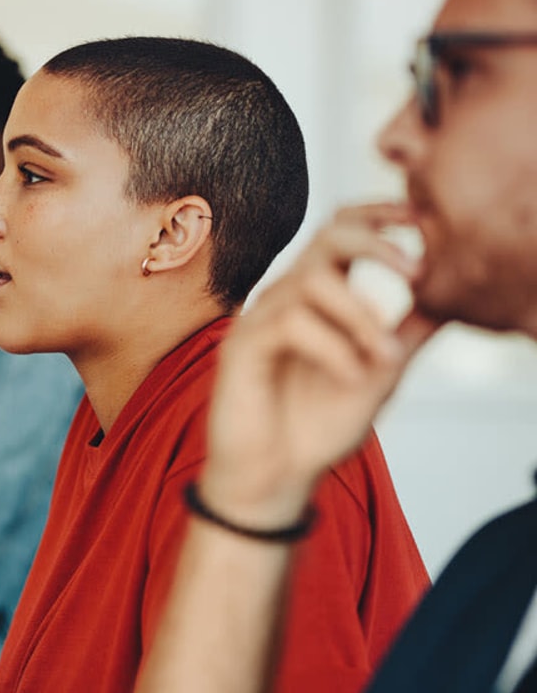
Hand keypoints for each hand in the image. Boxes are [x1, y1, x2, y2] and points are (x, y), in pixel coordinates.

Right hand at [202, 202, 438, 526]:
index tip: (422, 221)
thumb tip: (451, 298)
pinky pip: (290, 323)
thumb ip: (406, 335)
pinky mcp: (241, 346)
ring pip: (311, 281)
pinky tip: (351, 376)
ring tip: (384, 358)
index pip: (342, 232)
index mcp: (318, 298)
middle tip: (417, 273)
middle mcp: (286, 298)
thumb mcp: (378, 376)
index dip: (379, 215)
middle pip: (325, 236)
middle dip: (376, 245)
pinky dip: (332, 347)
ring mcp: (260, 319)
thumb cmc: (315, 427)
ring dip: (361, 315)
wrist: (274, 477)